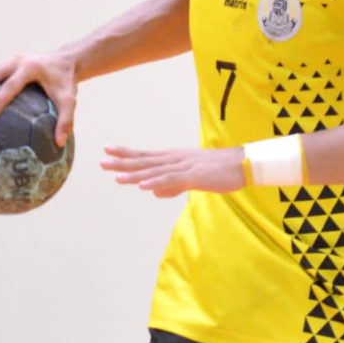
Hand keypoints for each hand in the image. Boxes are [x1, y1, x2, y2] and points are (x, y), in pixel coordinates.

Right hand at [0, 52, 78, 146]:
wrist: (65, 61)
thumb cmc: (66, 83)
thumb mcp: (69, 101)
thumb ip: (66, 120)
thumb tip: (60, 144)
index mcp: (30, 68)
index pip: (12, 84)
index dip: (1, 98)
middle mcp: (16, 61)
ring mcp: (8, 61)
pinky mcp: (4, 65)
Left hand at [101, 144, 245, 198]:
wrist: (242, 164)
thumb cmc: (217, 171)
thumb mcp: (190, 179)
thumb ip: (171, 185)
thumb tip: (153, 193)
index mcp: (173, 158)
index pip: (144, 155)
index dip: (125, 153)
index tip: (107, 149)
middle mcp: (174, 159)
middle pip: (144, 161)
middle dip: (122, 162)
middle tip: (101, 161)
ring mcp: (183, 166)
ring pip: (154, 171)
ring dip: (135, 174)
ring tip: (116, 177)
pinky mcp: (194, 176)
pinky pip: (172, 180)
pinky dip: (157, 182)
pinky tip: (144, 185)